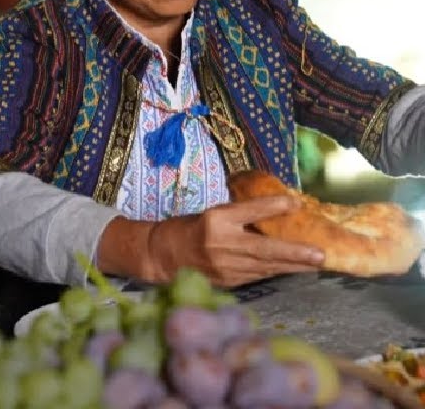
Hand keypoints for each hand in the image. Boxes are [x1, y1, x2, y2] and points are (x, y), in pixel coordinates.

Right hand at [144, 196, 324, 287]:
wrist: (164, 256)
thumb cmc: (191, 229)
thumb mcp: (213, 215)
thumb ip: (241, 217)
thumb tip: (280, 212)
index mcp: (215, 220)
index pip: (248, 211)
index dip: (272, 207)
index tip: (296, 203)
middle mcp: (220, 244)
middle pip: (264, 249)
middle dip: (294, 253)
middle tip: (320, 255)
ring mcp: (225, 267)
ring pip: (266, 267)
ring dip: (294, 266)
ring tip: (317, 263)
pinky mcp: (228, 282)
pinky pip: (259, 275)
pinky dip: (278, 271)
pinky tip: (294, 269)